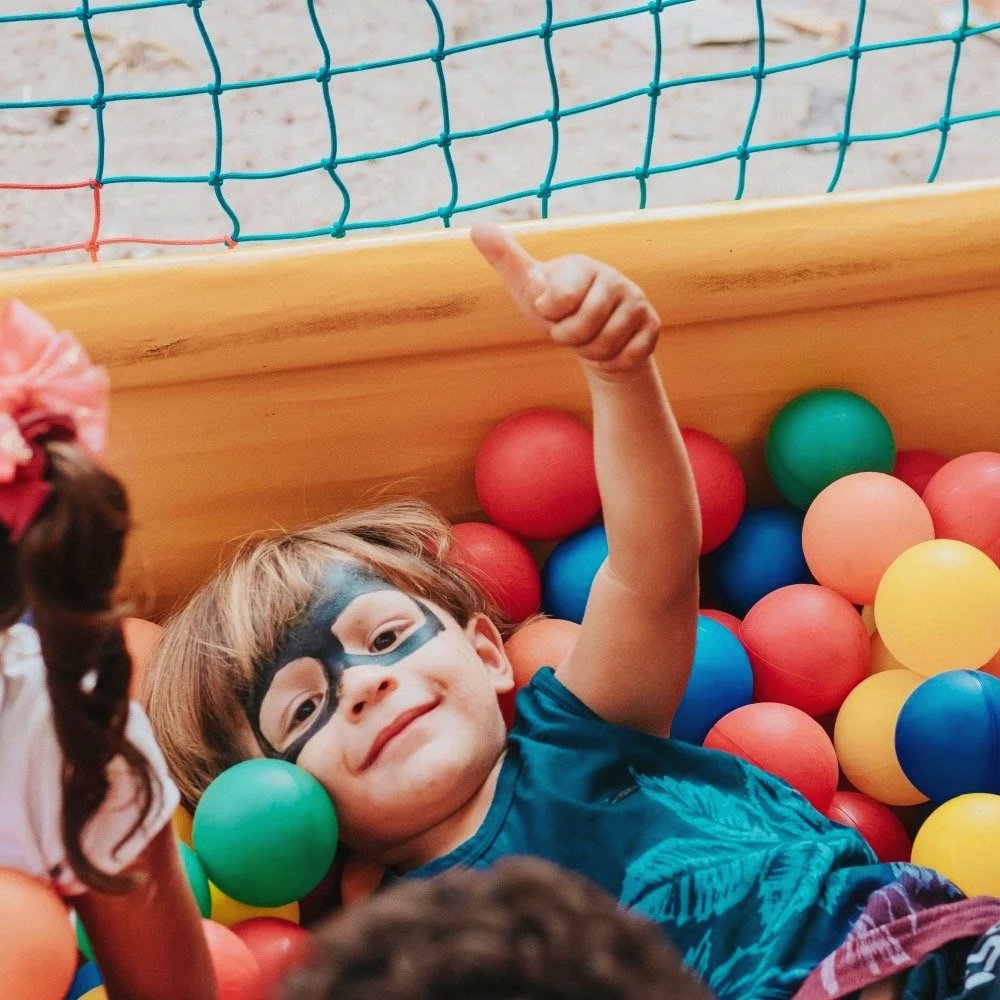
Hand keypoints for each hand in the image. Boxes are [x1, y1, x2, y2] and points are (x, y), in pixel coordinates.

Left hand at [471, 222, 660, 376]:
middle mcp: (613, 277)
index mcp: (581, 265)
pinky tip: (608, 349)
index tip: (552, 307)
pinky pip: (627, 357)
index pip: (559, 302)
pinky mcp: (652, 325)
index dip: (549, 316)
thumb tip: (477, 228)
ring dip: (588, 352)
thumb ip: (505, 258)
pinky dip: (611, 362)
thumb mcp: (528, 287)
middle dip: (567, 339)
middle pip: (580, 329)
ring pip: (603, 346)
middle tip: (569, 328)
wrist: (594, 335)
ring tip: (588, 337)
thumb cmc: (556, 307)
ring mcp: (636, 300)